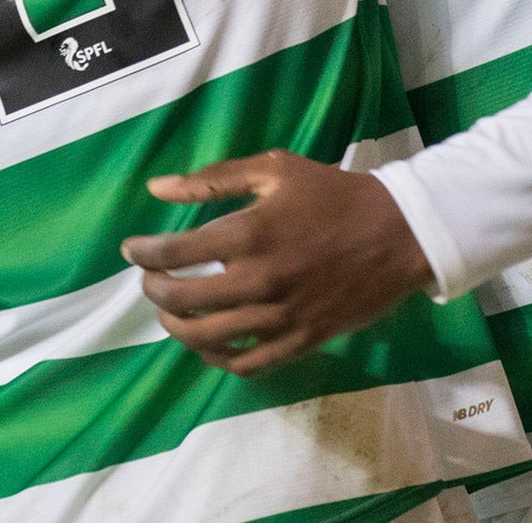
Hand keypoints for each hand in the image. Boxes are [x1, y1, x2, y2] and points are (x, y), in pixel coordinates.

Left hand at [120, 150, 435, 375]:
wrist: (399, 233)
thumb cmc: (333, 194)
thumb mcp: (276, 168)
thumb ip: (213, 179)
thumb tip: (156, 188)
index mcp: (250, 233)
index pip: (173, 252)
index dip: (142, 253)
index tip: (132, 250)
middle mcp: (259, 280)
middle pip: (181, 300)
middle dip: (153, 289)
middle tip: (150, 278)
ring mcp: (280, 317)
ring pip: (206, 338)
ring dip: (177, 326)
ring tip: (172, 311)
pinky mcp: (300, 342)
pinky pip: (245, 364)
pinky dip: (217, 358)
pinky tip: (209, 341)